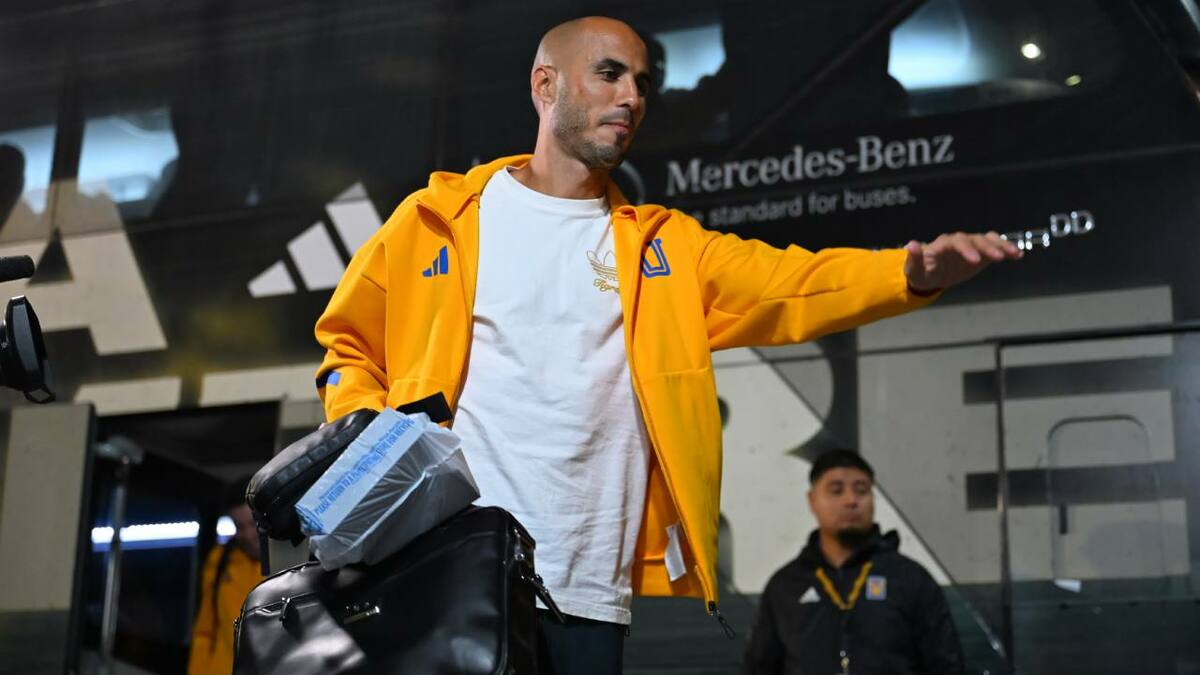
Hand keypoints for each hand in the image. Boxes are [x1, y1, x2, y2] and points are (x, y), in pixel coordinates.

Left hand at [903, 231, 1021, 292]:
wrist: (930, 274)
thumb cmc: (921, 273)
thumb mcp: (914, 271)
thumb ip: (914, 258)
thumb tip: (911, 244)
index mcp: (942, 245)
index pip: (955, 242)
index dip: (966, 249)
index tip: (975, 261)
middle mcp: (959, 241)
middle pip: (974, 239)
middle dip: (986, 248)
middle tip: (999, 258)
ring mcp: (971, 245)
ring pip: (987, 239)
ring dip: (1001, 245)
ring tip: (1014, 254)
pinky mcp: (981, 252)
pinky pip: (995, 246)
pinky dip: (1005, 248)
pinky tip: (1017, 255)